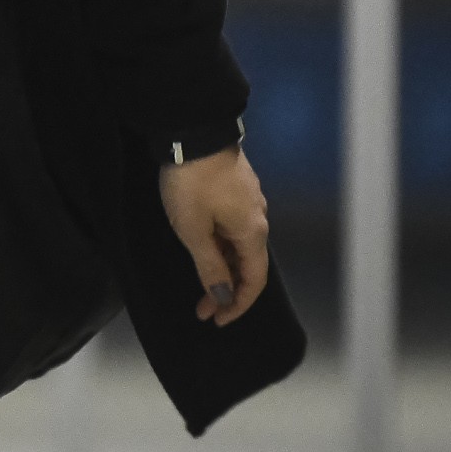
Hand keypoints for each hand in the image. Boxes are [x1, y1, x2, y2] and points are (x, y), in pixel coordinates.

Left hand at [158, 147, 271, 324]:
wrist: (193, 130)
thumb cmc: (192, 184)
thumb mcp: (194, 230)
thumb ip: (209, 265)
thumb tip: (223, 295)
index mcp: (253, 233)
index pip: (254, 281)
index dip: (238, 305)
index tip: (217, 320)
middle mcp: (258, 219)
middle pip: (248, 265)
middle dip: (226, 290)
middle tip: (202, 308)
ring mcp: (249, 201)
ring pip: (240, 246)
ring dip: (222, 268)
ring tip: (201, 283)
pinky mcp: (236, 187)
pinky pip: (234, 228)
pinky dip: (221, 247)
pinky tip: (206, 250)